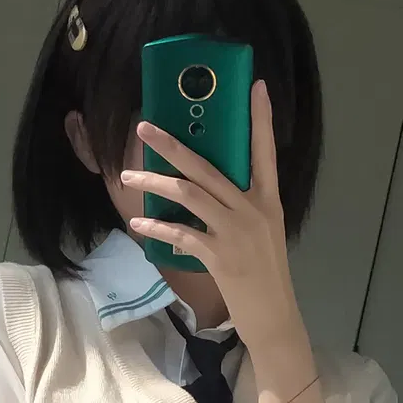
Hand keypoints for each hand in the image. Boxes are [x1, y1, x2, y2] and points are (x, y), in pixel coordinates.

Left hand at [121, 78, 305, 360]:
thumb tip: (207, 188)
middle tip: (145, 126)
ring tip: (128, 174)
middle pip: (208, 166)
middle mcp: (254, 209)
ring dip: (154, 181)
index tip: (255, 86)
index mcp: (268, 199)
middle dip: (173, 144)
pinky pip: (181, 235)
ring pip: (189, 194)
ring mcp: (237, 232)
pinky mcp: (221, 256)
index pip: (266, 150)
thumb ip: (240, 207)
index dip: (261, 118)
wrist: (274, 317)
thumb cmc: (265, 275)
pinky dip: (156, 228)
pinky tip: (138, 222)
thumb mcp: (262, 233)